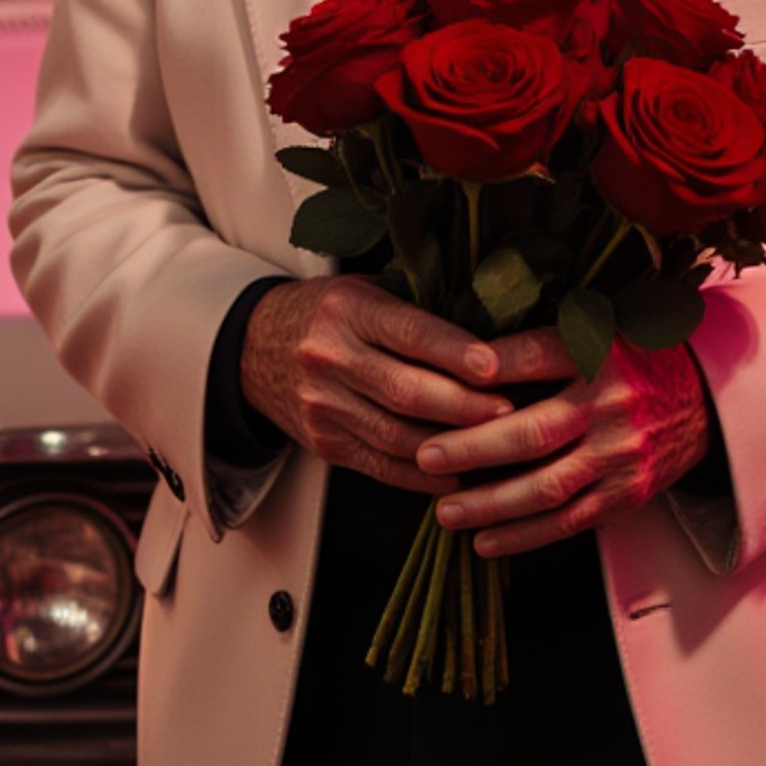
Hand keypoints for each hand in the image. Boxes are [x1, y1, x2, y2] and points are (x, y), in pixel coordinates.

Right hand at [240, 278, 568, 494]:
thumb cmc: (327, 313)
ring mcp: (323, 406)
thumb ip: (416, 307)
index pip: (408, 332)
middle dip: (464, 407)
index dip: (454, 352)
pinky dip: (423, 475)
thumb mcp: (364, 290)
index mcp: (347, 310)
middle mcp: (330, 357)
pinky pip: (381, 466)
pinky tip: (459, 474)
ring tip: (496, 446)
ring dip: (451, 446)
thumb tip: (494, 324)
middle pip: (406, 391)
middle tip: (512, 412)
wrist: (253, 346)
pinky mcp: (324, 443)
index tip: (496, 367)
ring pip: (397, 436)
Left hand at [416, 337, 710, 555]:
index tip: (440, 378)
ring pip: (547, 487)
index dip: (490, 366)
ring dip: (491, 504)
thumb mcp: (598, 329)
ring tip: (445, 511)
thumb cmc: (632, 359)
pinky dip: (525, 536)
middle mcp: (612, 404)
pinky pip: (570, 522)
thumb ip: (540, 343)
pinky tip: (485, 541)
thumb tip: (463, 359)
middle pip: (533, 431)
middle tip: (425, 457)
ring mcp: (622, 455)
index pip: (536, 354)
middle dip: (473, 448)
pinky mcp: (629, 494)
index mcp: (600, 352)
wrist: (708, 398)